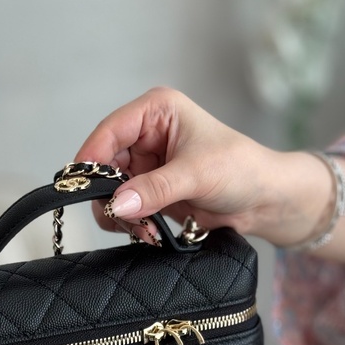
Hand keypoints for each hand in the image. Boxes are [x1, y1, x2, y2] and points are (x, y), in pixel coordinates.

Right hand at [73, 87, 344, 264]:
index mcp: (155, 111)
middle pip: (102, 165)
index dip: (91, 159)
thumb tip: (117, 203)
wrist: (264, 201)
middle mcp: (144, 135)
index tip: (81, 187)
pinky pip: (122, 209)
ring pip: (108, 191)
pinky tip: (150, 232)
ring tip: (146, 230)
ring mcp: (144, 165)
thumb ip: (155, 189)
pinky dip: (130, 224)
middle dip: (109, 196)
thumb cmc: (242, 170)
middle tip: (124, 219)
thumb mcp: (197, 174)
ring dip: (121, 215)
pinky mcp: (147, 191)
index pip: (110, 131)